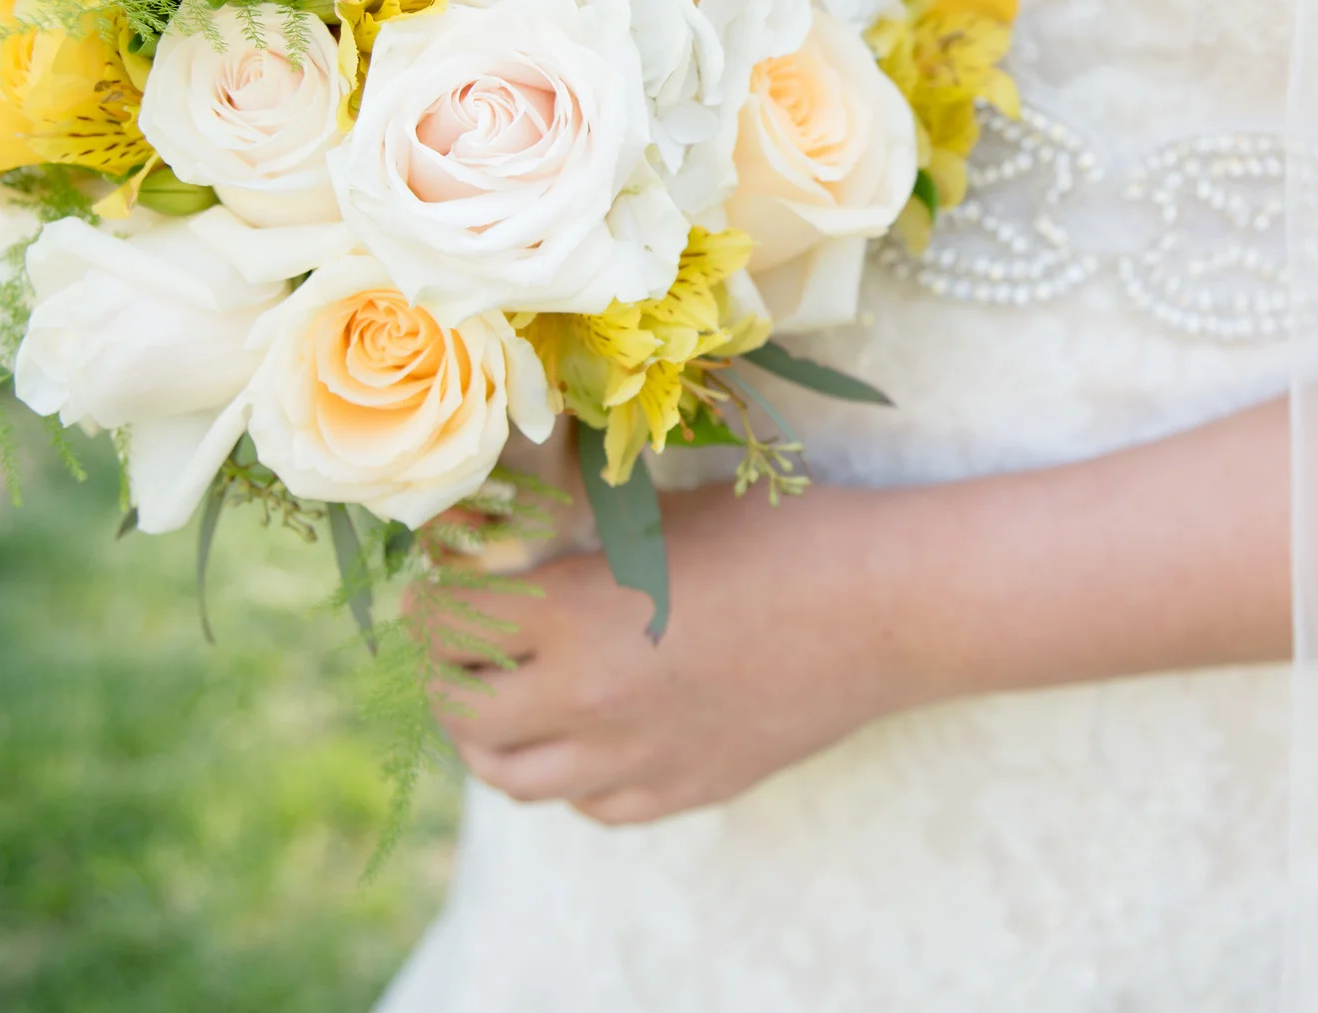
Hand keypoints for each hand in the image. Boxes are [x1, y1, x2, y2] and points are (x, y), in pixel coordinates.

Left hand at [416, 482, 916, 825]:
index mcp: (572, 613)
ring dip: (493, 738)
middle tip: (460, 647)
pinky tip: (590, 735)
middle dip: (448, 674)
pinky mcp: (683, 789)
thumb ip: (579, 527)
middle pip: (464, 713)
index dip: (431, 602)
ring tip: (505, 702)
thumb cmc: (781, 533)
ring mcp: (635, 757)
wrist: (886, 605)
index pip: (448, 625)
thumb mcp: (662, 511)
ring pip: (515, 778)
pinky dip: (572, 775)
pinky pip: (593, 804)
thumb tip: (513, 518)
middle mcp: (587, 698)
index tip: (436, 587)